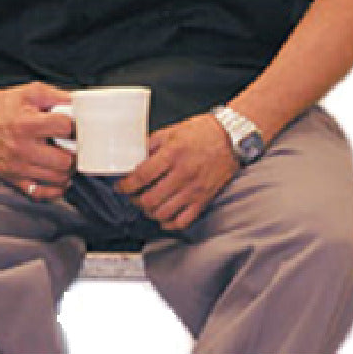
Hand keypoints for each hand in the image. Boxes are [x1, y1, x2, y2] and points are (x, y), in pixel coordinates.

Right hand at [0, 82, 74, 201]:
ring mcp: (17, 167)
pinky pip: (40, 193)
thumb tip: (81, 106)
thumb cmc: (9, 106)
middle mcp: (21, 148)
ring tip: (66, 158)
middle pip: (64, 160)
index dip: (74, 125)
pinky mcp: (13, 178)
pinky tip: (59, 177)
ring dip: (67, 170)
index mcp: (27, 124)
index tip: (74, 126)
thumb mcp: (32, 92)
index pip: (64, 128)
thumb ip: (58, 96)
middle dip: (74, 152)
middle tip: (73, 146)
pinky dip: (55, 188)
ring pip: (56, 178)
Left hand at [115, 113, 238, 231]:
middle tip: (133, 196)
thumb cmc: (204, 132)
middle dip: (135, 201)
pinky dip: (169, 223)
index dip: (126, 185)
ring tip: (146, 205)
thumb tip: (134, 155)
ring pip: (163, 213)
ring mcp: (194, 190)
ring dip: (150, 212)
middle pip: (150, 199)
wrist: (232, 138)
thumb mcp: (173, 130)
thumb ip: (152, 143)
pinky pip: (183, 221)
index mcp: (172, 154)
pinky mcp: (204, 199)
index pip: (141, 176)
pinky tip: (163, 217)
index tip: (120, 186)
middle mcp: (182, 174)